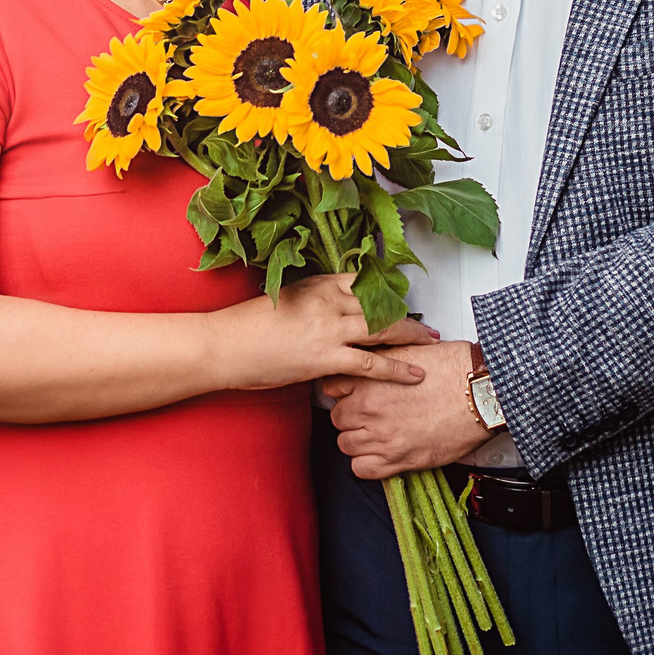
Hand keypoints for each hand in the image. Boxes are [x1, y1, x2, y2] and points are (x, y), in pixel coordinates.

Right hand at [209, 273, 433, 391]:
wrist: (223, 346)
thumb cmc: (246, 326)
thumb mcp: (283, 300)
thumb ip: (312, 303)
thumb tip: (331, 314)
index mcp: (317, 283)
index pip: (364, 280)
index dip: (388, 291)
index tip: (403, 299)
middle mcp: (328, 300)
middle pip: (381, 303)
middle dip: (408, 315)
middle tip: (427, 325)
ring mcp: (328, 329)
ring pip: (383, 328)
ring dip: (412, 336)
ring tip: (430, 343)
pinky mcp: (325, 357)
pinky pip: (371, 362)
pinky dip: (397, 369)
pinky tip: (414, 374)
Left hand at [322, 339, 493, 478]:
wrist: (481, 394)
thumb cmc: (454, 369)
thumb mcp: (410, 348)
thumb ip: (383, 355)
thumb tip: (371, 354)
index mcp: (370, 378)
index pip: (332, 387)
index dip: (343, 391)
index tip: (351, 394)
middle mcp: (370, 408)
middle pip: (337, 418)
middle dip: (350, 416)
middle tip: (368, 414)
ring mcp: (382, 436)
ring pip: (346, 444)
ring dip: (357, 440)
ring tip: (376, 434)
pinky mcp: (399, 459)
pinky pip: (362, 469)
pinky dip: (367, 464)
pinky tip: (380, 453)